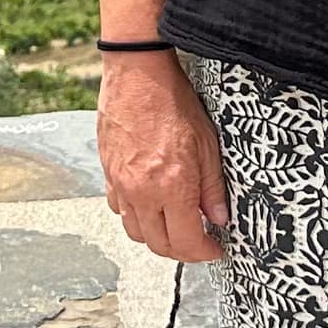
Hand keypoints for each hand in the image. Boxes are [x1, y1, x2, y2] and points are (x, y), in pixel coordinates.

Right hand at [99, 52, 230, 263]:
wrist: (137, 74)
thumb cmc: (172, 100)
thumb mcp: (208, 143)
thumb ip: (212, 187)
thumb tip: (219, 217)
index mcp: (171, 187)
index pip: (187, 242)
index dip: (204, 252)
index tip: (214, 249)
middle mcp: (142, 192)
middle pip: (160, 245)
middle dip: (182, 251)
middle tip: (199, 242)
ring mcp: (121, 185)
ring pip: (136, 232)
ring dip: (157, 237)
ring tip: (175, 226)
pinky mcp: (108, 173)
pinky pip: (119, 209)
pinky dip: (136, 216)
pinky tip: (150, 203)